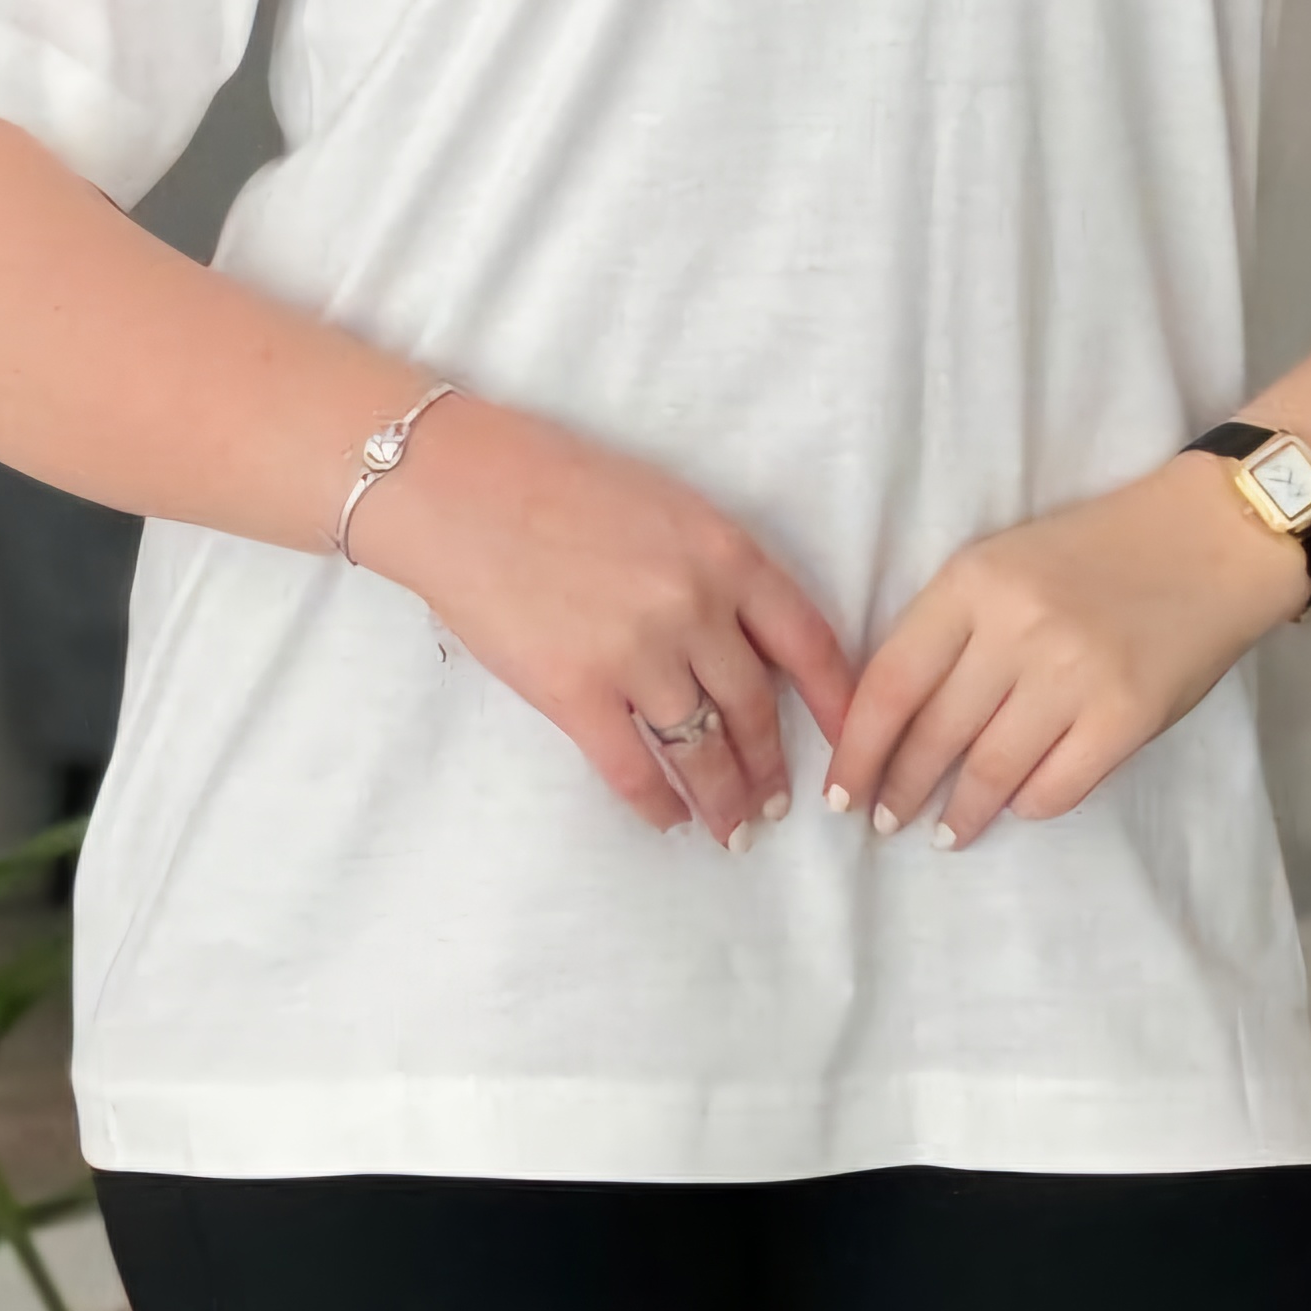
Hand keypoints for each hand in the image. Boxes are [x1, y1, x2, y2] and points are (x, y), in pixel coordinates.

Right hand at [354, 395, 854, 849]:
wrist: (457, 488)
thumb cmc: (554, 481)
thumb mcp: (666, 504)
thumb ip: (716, 570)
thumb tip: (747, 643)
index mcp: (727, 553)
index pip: (811, 643)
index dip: (839, 704)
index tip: (853, 742)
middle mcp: (696, 608)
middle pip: (757, 708)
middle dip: (771, 766)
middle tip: (779, 801)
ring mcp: (637, 655)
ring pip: (703, 750)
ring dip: (724, 799)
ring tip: (734, 829)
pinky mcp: (575, 694)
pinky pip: (634, 770)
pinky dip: (657, 806)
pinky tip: (667, 821)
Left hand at [825, 455, 1309, 849]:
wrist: (1214, 538)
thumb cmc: (1098, 552)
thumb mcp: (1005, 564)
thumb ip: (952, 630)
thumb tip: (895, 724)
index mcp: (973, 582)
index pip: (891, 683)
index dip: (856, 750)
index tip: (840, 791)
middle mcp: (1017, 629)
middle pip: (934, 733)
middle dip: (899, 789)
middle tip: (884, 820)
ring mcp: (1075, 675)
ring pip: (990, 771)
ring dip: (958, 813)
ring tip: (944, 831)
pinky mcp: (1127, 716)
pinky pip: (1056, 787)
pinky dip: (1028, 807)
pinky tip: (1016, 808)